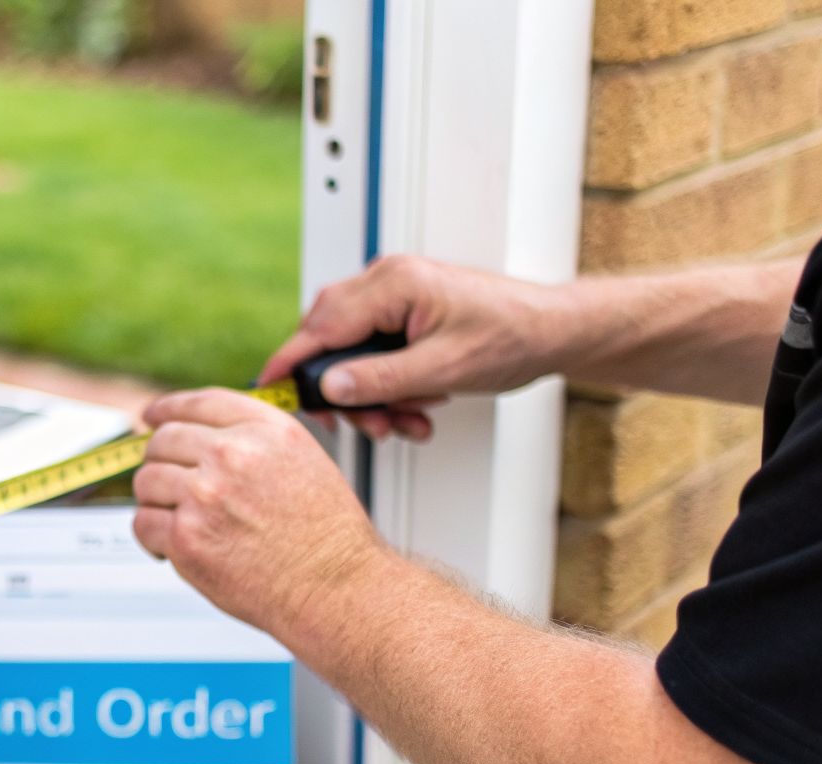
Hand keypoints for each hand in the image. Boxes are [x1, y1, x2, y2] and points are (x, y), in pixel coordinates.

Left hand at [132, 388, 385, 635]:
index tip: (153, 416)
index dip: (167, 409)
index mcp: (265, 430)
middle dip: (160, 461)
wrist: (335, 588)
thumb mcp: (304, 461)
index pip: (199, 402)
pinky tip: (173, 546)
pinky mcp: (187, 538)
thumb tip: (202, 438)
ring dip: (156, 501)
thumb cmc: (325, 536)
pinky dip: (152, 537)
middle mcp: (233, 454)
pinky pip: (143, 523)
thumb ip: (254, 441)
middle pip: (164, 440)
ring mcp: (205, 495)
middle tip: (168, 485)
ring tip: (180, 521)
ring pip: (147, 481)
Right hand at [259, 255, 571, 440]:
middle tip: (365, 423)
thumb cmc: (512, 336)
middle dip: (346, 389)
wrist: (553, 331)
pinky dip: (388, 384)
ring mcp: (396, 296)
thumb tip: (331, 388)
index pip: (323, 324)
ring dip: (372, 394)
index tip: (268, 386)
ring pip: (353, 351)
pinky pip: (376, 352)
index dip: (292, 360)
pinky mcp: (405, 313)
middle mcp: (389, 282)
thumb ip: (380, 379)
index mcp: (395, 283)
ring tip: (404, 419)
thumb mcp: (443, 369)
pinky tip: (414, 404)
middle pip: (331, 338)